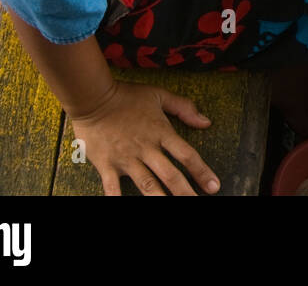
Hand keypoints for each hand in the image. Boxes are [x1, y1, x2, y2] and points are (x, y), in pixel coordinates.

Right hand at [70, 81, 219, 195]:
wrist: (93, 98)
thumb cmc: (127, 96)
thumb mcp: (159, 96)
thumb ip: (184, 108)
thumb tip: (206, 121)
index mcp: (161, 132)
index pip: (187, 155)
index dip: (202, 172)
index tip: (214, 186)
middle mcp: (146, 148)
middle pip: (171, 176)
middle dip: (186, 193)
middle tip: (198, 204)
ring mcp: (126, 159)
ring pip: (147, 185)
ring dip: (160, 200)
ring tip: (171, 211)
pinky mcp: (106, 166)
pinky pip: (112, 189)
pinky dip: (118, 201)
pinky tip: (124, 209)